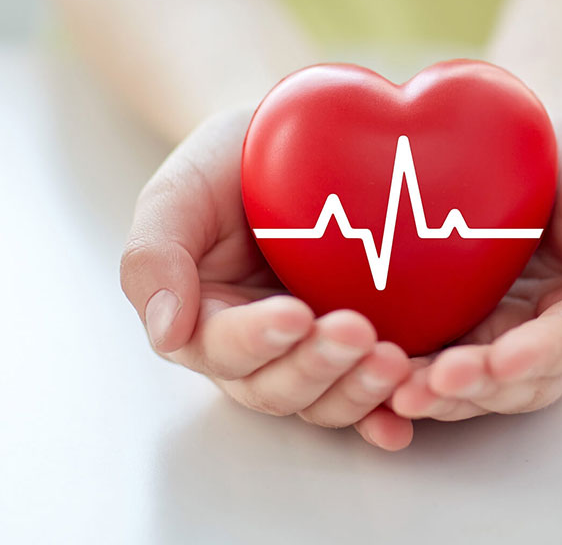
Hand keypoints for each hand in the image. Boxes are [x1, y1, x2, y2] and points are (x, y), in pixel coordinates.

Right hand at [120, 108, 413, 450]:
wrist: (298, 144)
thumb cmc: (232, 165)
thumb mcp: (182, 192)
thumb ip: (154, 254)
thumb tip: (167, 332)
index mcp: (206, 320)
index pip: (222, 348)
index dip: (256, 339)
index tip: (293, 313)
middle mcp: (258, 351)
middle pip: (277, 387)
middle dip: (316, 365)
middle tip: (355, 332)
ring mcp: (310, 354)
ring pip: (325, 400)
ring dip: (357, 391)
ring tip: (392, 361)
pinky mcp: (358, 351)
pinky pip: (370, 395)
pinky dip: (386, 413)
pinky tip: (403, 419)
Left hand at [388, 103, 561, 420]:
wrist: (524, 133)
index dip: (537, 358)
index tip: (502, 359)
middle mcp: (544, 337)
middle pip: (515, 383)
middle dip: (475, 388)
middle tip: (429, 386)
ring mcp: (496, 334)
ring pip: (472, 384)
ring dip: (437, 395)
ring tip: (397, 393)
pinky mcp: (454, 324)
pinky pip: (432, 359)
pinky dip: (408, 374)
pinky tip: (376, 374)